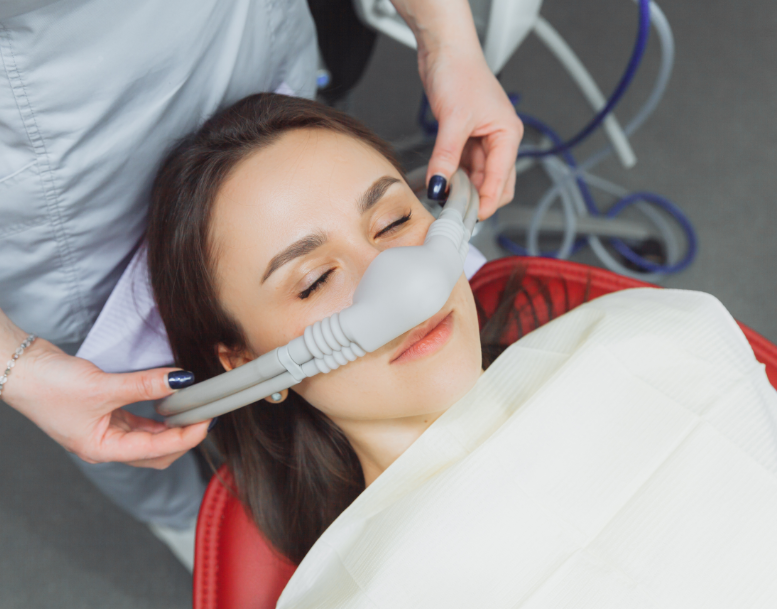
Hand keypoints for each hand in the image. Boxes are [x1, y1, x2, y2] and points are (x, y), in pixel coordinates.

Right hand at [2, 334, 208, 468]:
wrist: (16, 367)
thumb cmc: (47, 386)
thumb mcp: (103, 386)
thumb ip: (145, 384)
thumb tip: (181, 380)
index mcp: (103, 449)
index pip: (157, 450)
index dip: (186, 437)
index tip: (206, 420)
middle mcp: (106, 444)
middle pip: (156, 452)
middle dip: (182, 437)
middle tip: (204, 415)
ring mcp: (105, 429)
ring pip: (149, 435)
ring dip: (171, 424)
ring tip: (192, 407)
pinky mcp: (104, 412)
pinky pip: (139, 418)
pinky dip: (156, 412)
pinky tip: (169, 400)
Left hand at [420, 46, 523, 219]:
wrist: (445, 50)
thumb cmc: (460, 72)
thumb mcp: (453, 121)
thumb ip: (446, 157)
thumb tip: (439, 185)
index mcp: (508, 135)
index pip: (502, 180)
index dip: (487, 202)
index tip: (471, 219)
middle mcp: (499, 140)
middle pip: (495, 183)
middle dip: (477, 199)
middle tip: (456, 214)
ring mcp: (483, 140)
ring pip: (478, 176)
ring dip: (463, 188)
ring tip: (445, 198)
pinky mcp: (466, 137)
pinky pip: (464, 166)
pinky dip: (454, 176)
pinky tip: (441, 182)